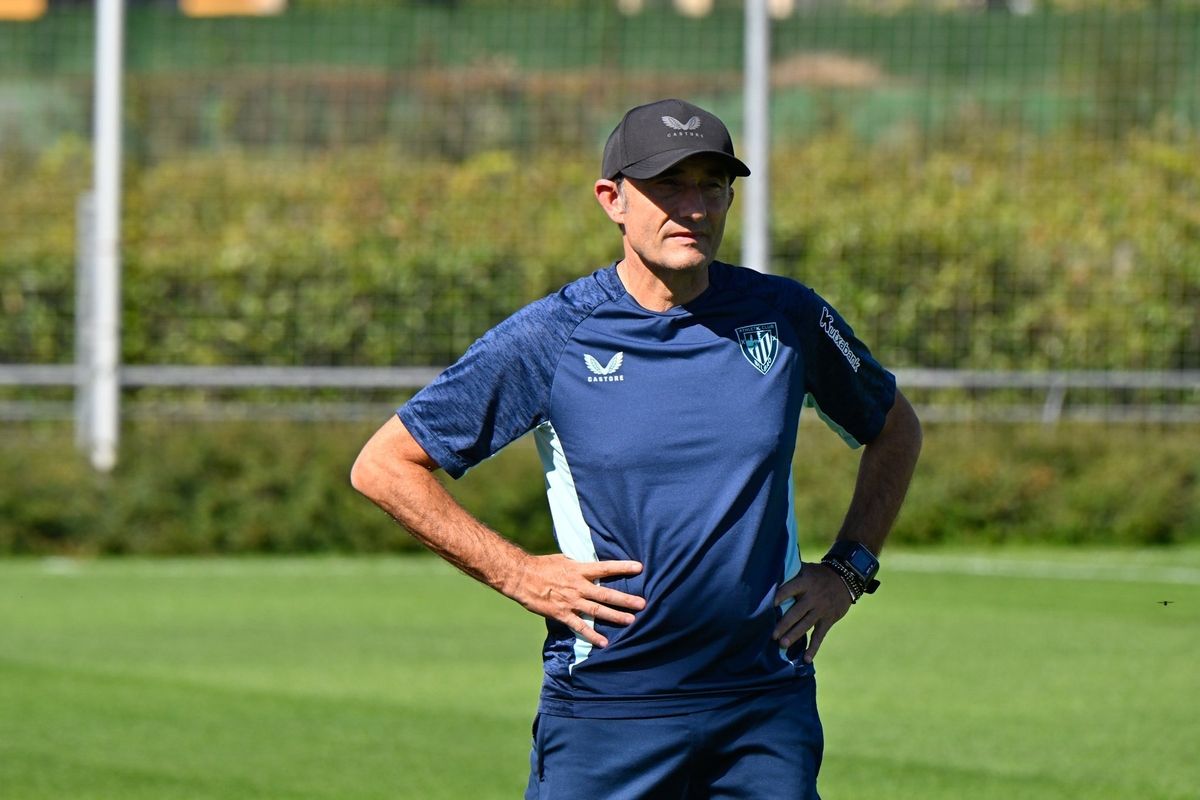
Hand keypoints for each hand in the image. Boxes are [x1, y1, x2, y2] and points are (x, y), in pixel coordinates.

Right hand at [507, 554, 644, 647]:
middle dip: (625, 599)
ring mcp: (571, 601)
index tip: (639, 568)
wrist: (521, 577)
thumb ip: (580, 564)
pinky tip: (604, 642)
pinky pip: (580, 626)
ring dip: (615, 616)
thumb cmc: (543, 566)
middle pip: (606, 593)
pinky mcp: (562, 614)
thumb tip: (594, 565)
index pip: (605, 567)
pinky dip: (592, 635)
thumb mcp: (564, 559)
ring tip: (631, 621)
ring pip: (597, 610)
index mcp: (579, 570)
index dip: (623, 567)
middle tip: (642, 603)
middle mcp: (578, 586)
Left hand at [773, 562, 853, 663]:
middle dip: (785, 624)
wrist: (845, 580)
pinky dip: (813, 648)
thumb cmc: (817, 575)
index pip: (791, 589)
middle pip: (797, 612)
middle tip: (773, 635)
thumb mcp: (806, 569)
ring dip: (794, 635)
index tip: (770, 604)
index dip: (781, 595)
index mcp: (805, 582)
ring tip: (782, 645)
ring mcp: (821, 610)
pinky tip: (806, 659)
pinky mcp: (828, 620)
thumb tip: (767, 574)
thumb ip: (790, 573)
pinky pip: (820, 635)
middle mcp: (813, 597)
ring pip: (806, 624)